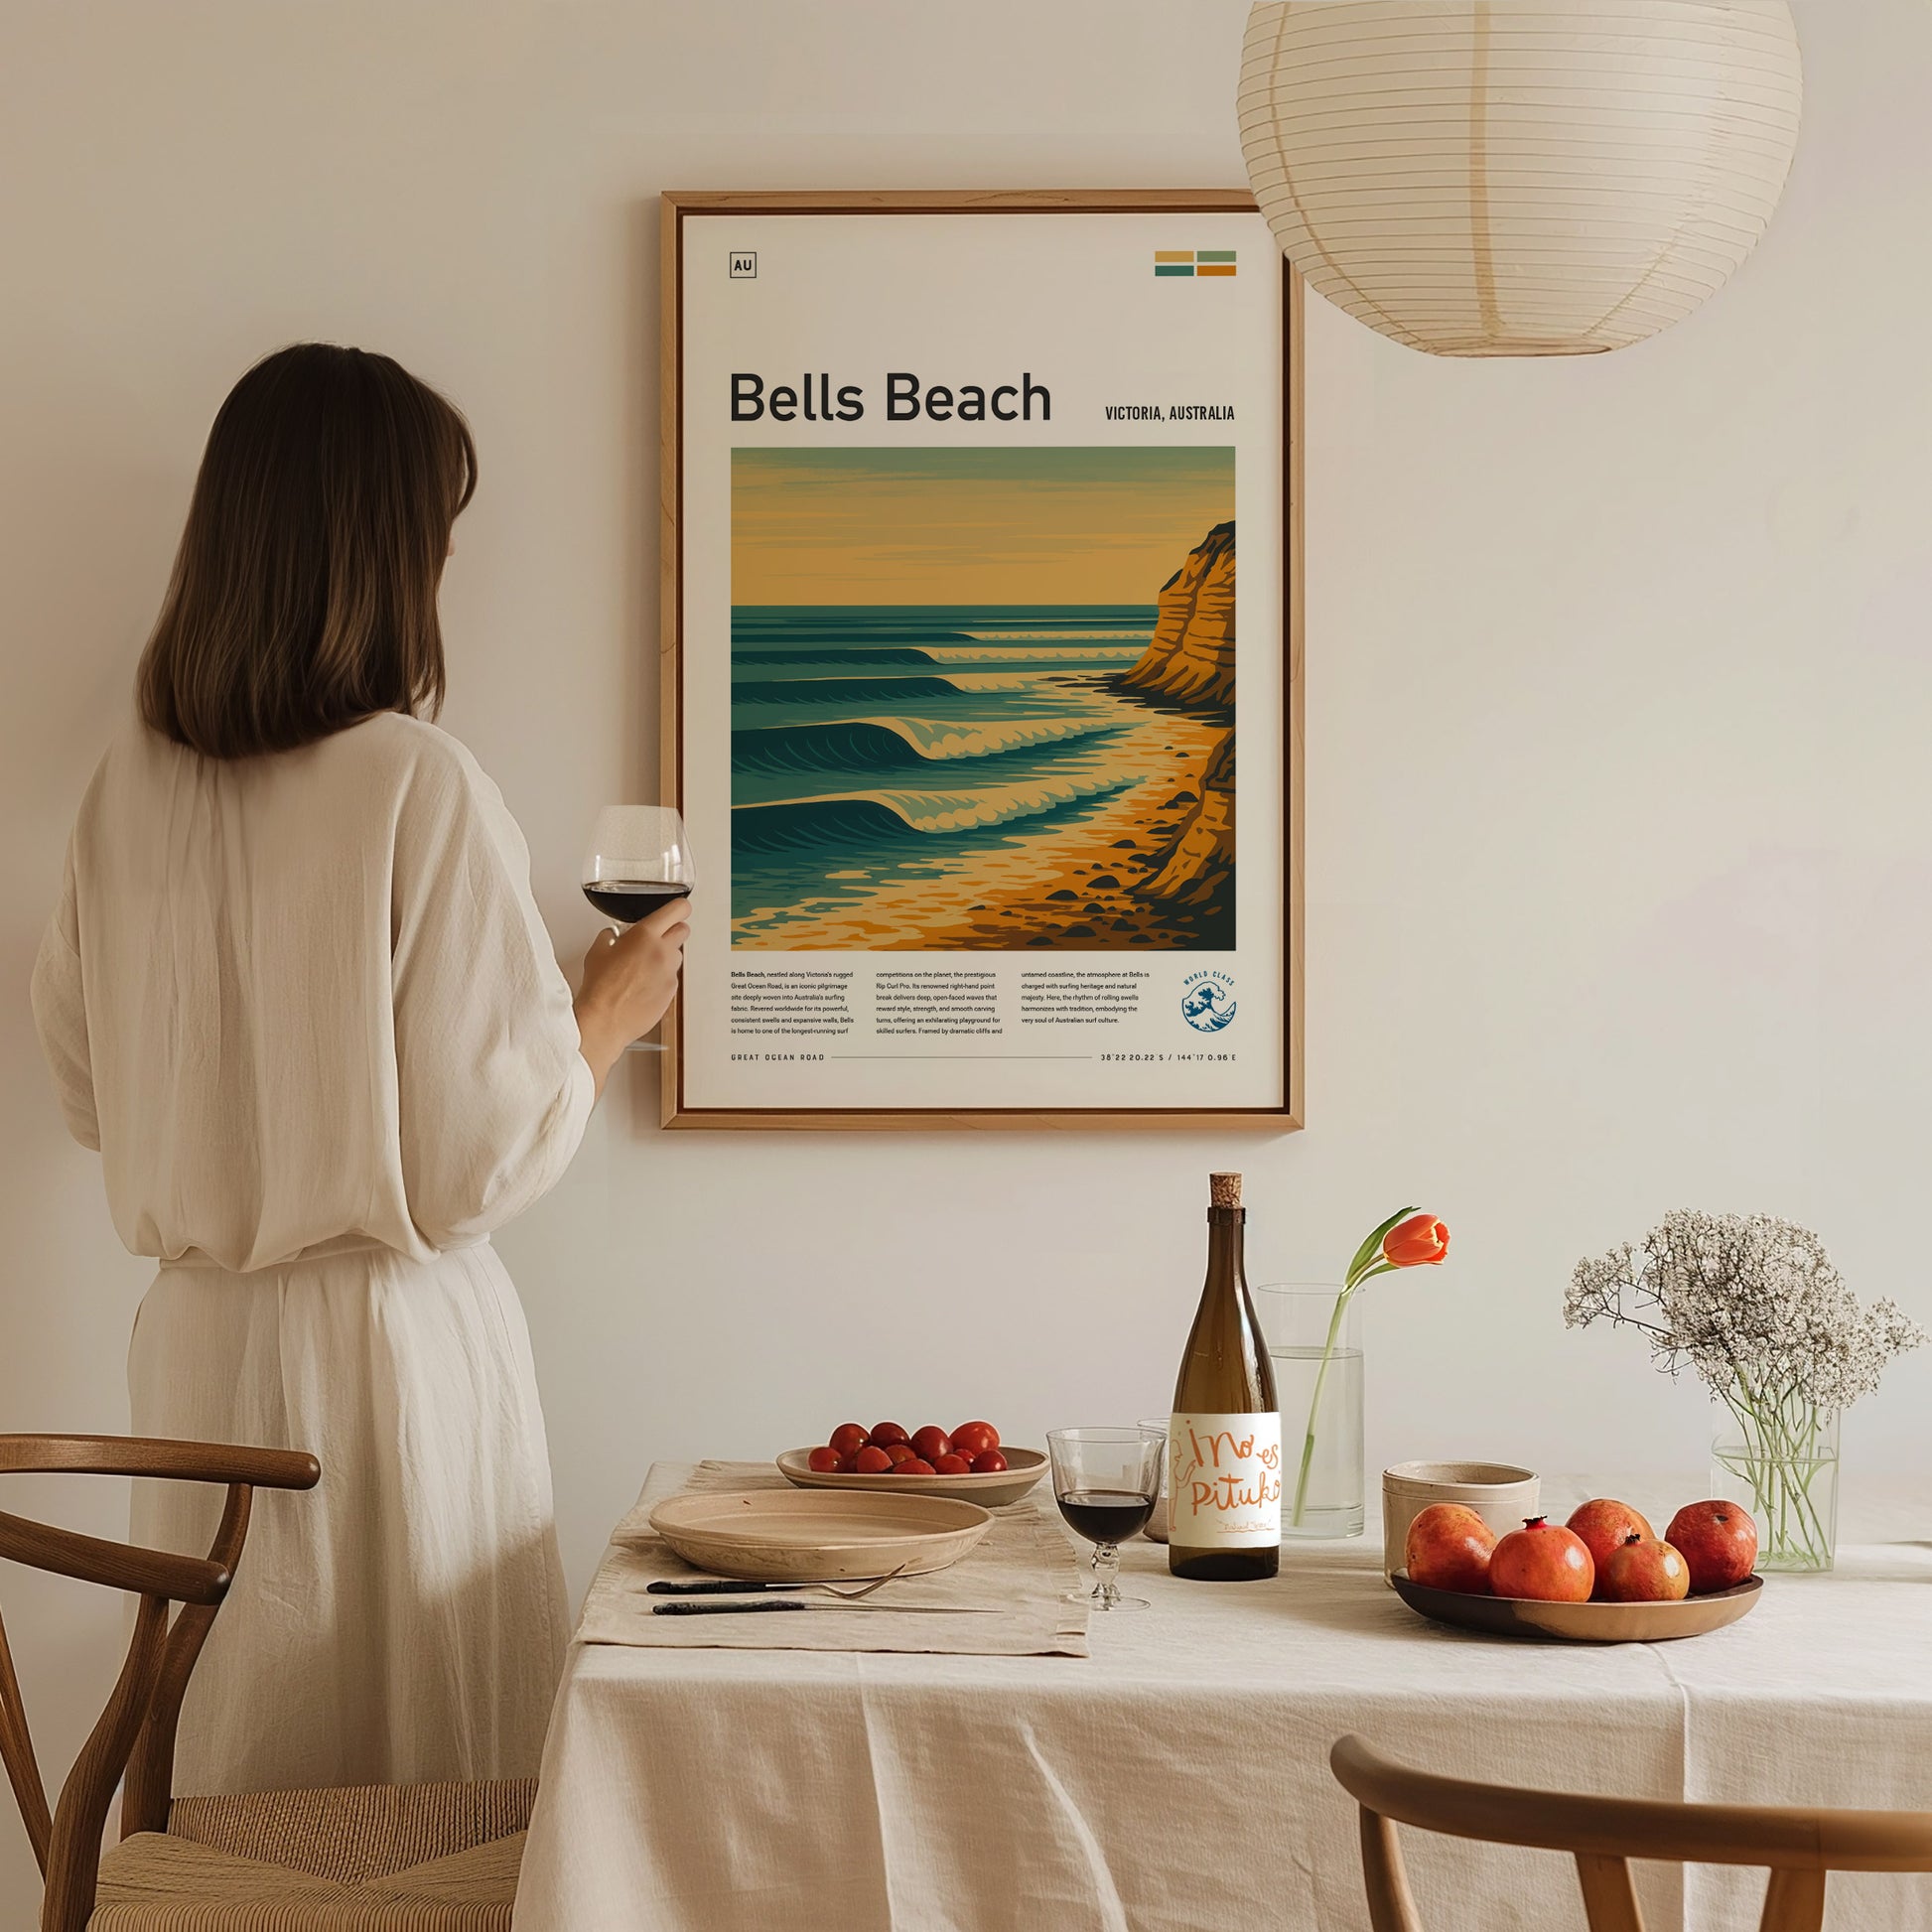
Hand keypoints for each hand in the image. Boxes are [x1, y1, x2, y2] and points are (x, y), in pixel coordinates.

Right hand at [574, 895, 689, 1094]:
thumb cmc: (600, 988)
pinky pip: (672, 978)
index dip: (680, 908)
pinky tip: (643, 985)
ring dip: (666, 956)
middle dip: (672, 931)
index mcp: (645, 935)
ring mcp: (669, 973)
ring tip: (644, 967)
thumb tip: (613, 936)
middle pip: (683, 930)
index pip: (678, 910)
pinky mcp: (671, 992)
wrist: (605, 1020)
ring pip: (677, 956)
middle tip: (657, 938)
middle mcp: (663, 952)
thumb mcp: (597, 952)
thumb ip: (610, 937)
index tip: (678, 909)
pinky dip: (662, 978)